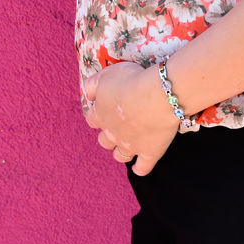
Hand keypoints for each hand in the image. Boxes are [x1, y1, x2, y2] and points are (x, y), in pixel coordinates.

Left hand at [81, 61, 180, 175]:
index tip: (102, 113)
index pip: (91, 120)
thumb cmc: (131, 81)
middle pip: (104, 140)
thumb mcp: (106, 75)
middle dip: (108, 136)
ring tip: (126, 148)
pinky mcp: (149, 153)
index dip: (96, 117)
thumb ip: (92, 85)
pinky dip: (140, 169)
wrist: (157, 95)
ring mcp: (131, 145)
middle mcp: (113, 133)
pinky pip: (142, 167)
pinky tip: (139, 168)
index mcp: (101, 114)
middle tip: (117, 129)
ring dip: (121, 152)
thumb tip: (87, 94)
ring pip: (120, 155)